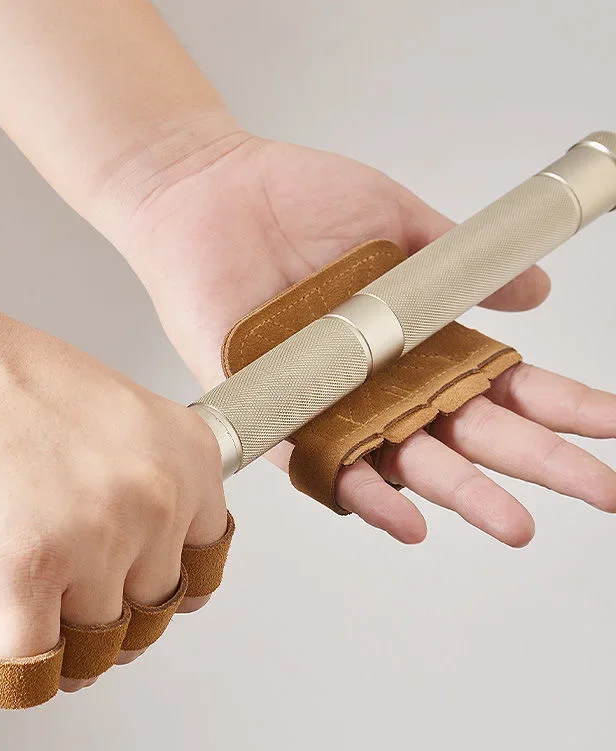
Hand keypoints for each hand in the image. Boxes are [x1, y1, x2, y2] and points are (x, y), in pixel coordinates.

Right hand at [0, 293, 226, 687]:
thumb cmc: (0, 379)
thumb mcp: (117, 420)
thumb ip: (143, 486)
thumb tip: (140, 563)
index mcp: (187, 456)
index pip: (202, 565)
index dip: (158, 589)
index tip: (131, 596)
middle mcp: (156, 496)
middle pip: (150, 612)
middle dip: (105, 620)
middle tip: (65, 607)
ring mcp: (95, 535)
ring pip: (94, 645)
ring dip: (54, 644)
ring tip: (19, 614)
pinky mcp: (24, 570)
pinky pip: (29, 664)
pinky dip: (2, 662)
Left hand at [111, 131, 615, 545]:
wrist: (210, 192)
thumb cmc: (297, 199)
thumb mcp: (394, 217)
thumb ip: (460, 261)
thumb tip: (537, 293)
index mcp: (416, 338)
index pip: (500, 382)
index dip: (555, 406)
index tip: (607, 428)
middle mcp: (380, 379)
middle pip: (466, 432)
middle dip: (533, 463)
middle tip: (596, 492)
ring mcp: (331, 398)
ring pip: (406, 458)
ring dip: (461, 493)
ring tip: (515, 523)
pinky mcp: (276, 408)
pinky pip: (321, 463)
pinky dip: (363, 492)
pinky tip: (407, 518)